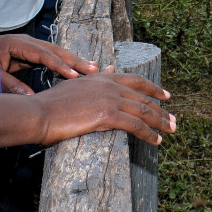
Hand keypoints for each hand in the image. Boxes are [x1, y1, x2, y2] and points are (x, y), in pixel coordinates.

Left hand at [0, 34, 98, 95]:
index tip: (74, 76)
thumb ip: (11, 85)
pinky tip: (77, 69)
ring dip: (73, 60)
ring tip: (92, 68)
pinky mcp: (31, 52)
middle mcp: (26, 41)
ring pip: (56, 52)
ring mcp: (30, 45)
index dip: (59, 65)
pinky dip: (65, 63)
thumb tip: (31, 98)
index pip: (43, 54)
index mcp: (16, 43)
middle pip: (54, 49)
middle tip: (92, 69)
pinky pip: (52, 56)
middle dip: (74, 60)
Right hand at [37, 70, 174, 145]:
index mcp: (102, 78)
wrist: (38, 113)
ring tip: (171, 131)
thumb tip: (110, 69)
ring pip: (144, 111)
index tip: (166, 96)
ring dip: (161, 122)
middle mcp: (109, 85)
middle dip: (161, 110)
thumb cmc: (51, 104)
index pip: (135, 80)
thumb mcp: (75, 85)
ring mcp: (109, 99)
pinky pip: (136, 125)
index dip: (153, 88)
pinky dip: (149, 134)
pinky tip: (157, 141)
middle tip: (174, 120)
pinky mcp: (106, 114)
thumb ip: (95, 78)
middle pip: (144, 97)